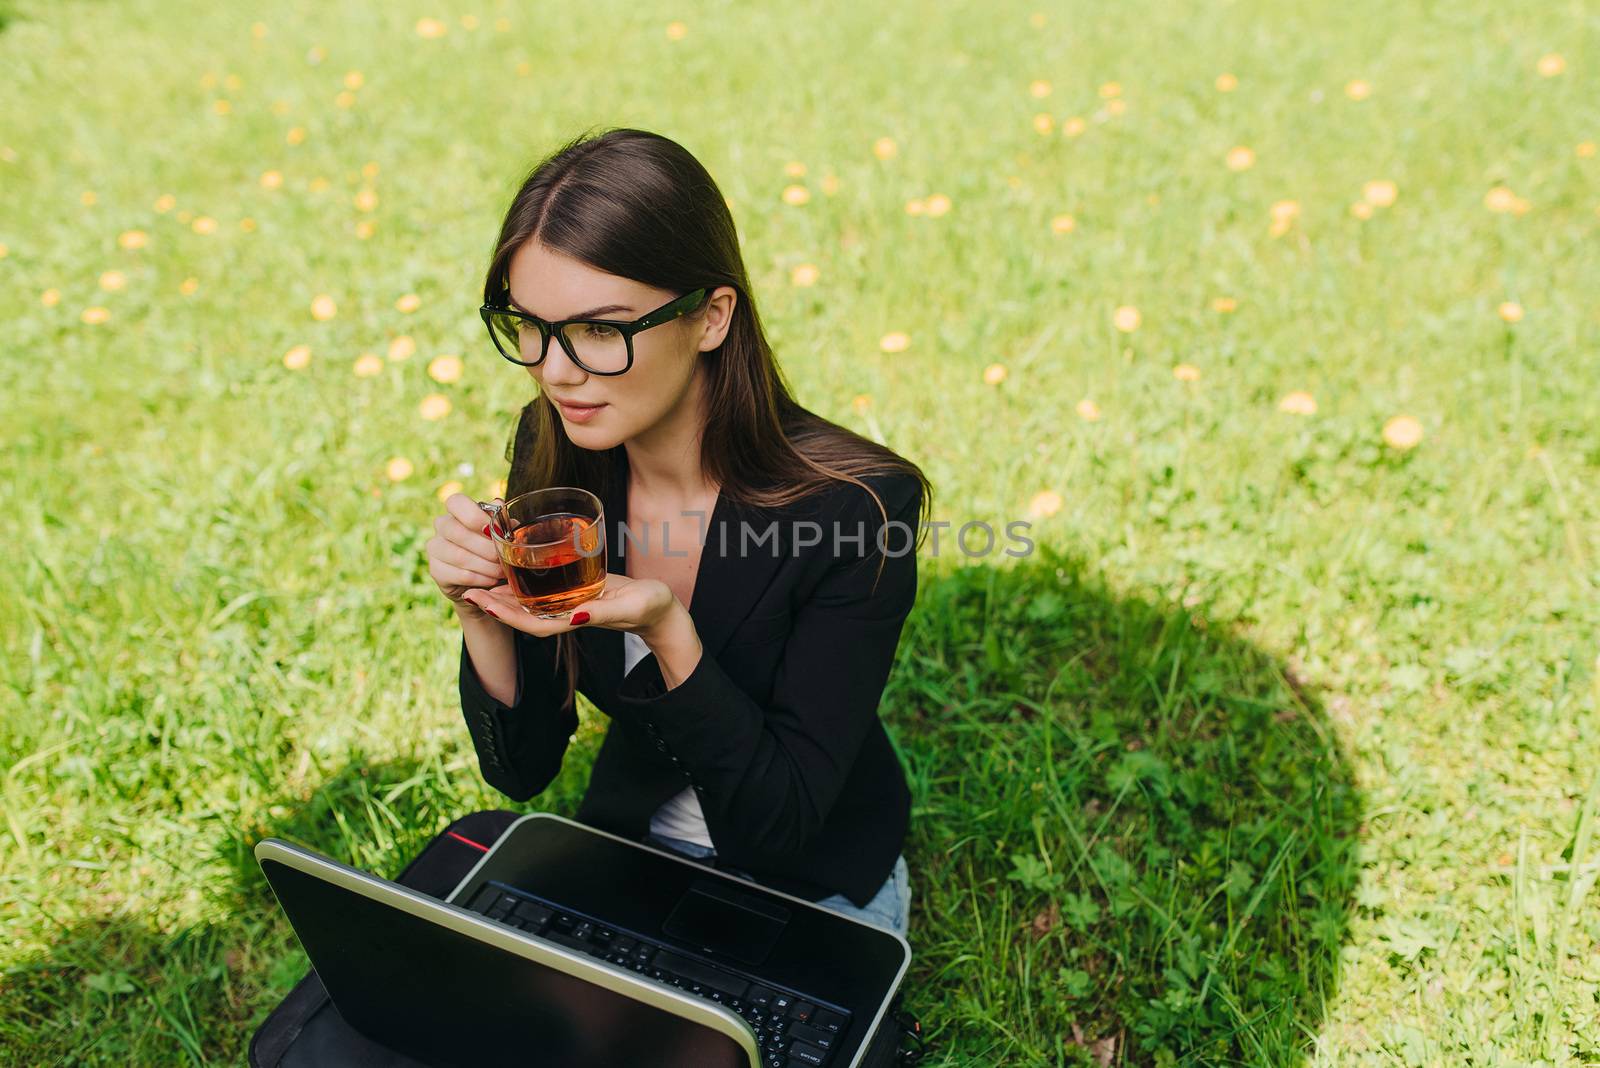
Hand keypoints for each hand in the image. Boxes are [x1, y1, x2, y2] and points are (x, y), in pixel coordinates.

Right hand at [426, 493, 505, 620]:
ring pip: (459, 556)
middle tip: (503, 557)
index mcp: (457, 512)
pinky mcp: (436, 570)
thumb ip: (501, 520)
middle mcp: (442, 526)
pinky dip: (480, 578)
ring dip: (486, 565)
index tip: (494, 529)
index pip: (455, 502)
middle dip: (486, 547)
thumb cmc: (492, 549)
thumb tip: (499, 504)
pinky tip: (492, 579)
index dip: (474, 515)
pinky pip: (459, 575)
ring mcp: (435, 548)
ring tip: (501, 571)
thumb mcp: (501, 533)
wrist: (481, 580)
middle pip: (456, 531)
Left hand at [462, 572, 680, 639]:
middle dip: (497, 606)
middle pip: (525, 615)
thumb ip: (603, 610)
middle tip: (469, 591)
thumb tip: (575, 615)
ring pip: (532, 604)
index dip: (506, 615)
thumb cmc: (650, 606)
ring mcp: (572, 606)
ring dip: (507, 596)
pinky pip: (545, 592)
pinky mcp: (578, 593)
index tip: (483, 603)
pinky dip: (526, 584)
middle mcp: (569, 616)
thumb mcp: (629, 605)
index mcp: (578, 621)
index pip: (533, 623)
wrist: (661, 609)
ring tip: (482, 582)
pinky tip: (514, 571)